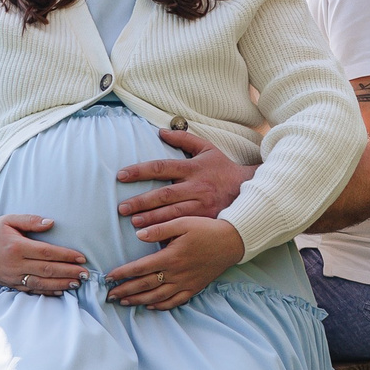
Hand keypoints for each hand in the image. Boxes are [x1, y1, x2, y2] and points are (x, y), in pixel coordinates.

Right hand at [0, 214, 88, 295]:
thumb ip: (30, 220)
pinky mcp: (10, 284)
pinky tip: (61, 291)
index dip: (66, 256)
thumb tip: (51, 223)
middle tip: (86, 274)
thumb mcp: (9, 220)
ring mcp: (12, 277)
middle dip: (68, 272)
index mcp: (16, 247)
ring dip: (61, 284)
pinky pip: (31, 290)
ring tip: (78, 283)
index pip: (46, 252)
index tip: (81, 257)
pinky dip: (47, 292)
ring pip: (41, 283)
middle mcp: (15, 264)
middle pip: (47, 270)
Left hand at [105, 217, 244, 309]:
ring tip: (123, 302)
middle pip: (145, 285)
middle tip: (109, 295)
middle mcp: (177, 273)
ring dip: (138, 300)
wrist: (232, 242)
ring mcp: (186, 283)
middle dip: (125, 291)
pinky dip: (160, 305)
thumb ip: (159, 229)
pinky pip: (174, 301)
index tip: (108, 277)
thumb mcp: (183, 222)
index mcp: (171, 257)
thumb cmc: (206, 229)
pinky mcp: (194, 287)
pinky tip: (149, 305)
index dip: (122, 273)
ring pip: (157, 296)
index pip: (140, 268)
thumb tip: (138, 234)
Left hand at [115, 129, 253, 224]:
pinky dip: (169, 232)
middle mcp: (196, 187)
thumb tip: (161, 132)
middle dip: (142, 201)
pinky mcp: (206, 219)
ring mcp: (202, 205)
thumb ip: (184, 139)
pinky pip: (185, 227)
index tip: (121, 176)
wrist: (249, 189)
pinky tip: (155, 237)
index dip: (140, 171)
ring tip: (134, 223)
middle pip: (164, 194)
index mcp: (193, 168)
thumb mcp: (208, 149)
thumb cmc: (224, 169)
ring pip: (173, 213)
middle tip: (122, 208)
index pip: (161, 167)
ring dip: (152, 219)